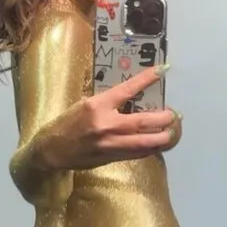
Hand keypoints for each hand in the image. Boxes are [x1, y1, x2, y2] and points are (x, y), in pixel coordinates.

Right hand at [40, 66, 179, 170]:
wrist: (52, 149)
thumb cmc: (67, 123)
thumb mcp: (85, 105)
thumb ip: (108, 103)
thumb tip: (130, 98)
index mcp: (98, 105)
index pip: (128, 89)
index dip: (147, 79)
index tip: (162, 70)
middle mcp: (106, 123)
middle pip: (143, 121)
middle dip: (163, 118)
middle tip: (173, 114)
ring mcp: (110, 143)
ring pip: (144, 142)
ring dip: (161, 137)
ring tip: (171, 132)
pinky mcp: (111, 157)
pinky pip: (136, 153)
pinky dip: (149, 148)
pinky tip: (157, 144)